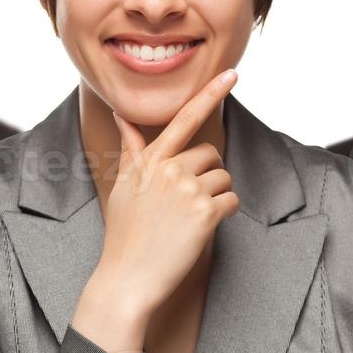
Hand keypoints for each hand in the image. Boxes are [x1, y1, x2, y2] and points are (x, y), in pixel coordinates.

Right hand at [72, 70, 239, 352]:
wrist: (126, 278)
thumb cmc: (125, 235)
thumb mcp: (124, 187)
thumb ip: (131, 150)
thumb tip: (121, 117)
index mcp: (149, 160)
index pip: (184, 119)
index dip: (210, 93)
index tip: (231, 73)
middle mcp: (168, 169)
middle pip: (210, 155)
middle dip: (206, 177)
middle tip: (185, 206)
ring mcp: (187, 189)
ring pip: (223, 180)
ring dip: (215, 199)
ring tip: (188, 221)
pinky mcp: (205, 212)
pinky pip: (232, 202)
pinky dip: (224, 216)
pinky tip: (199, 231)